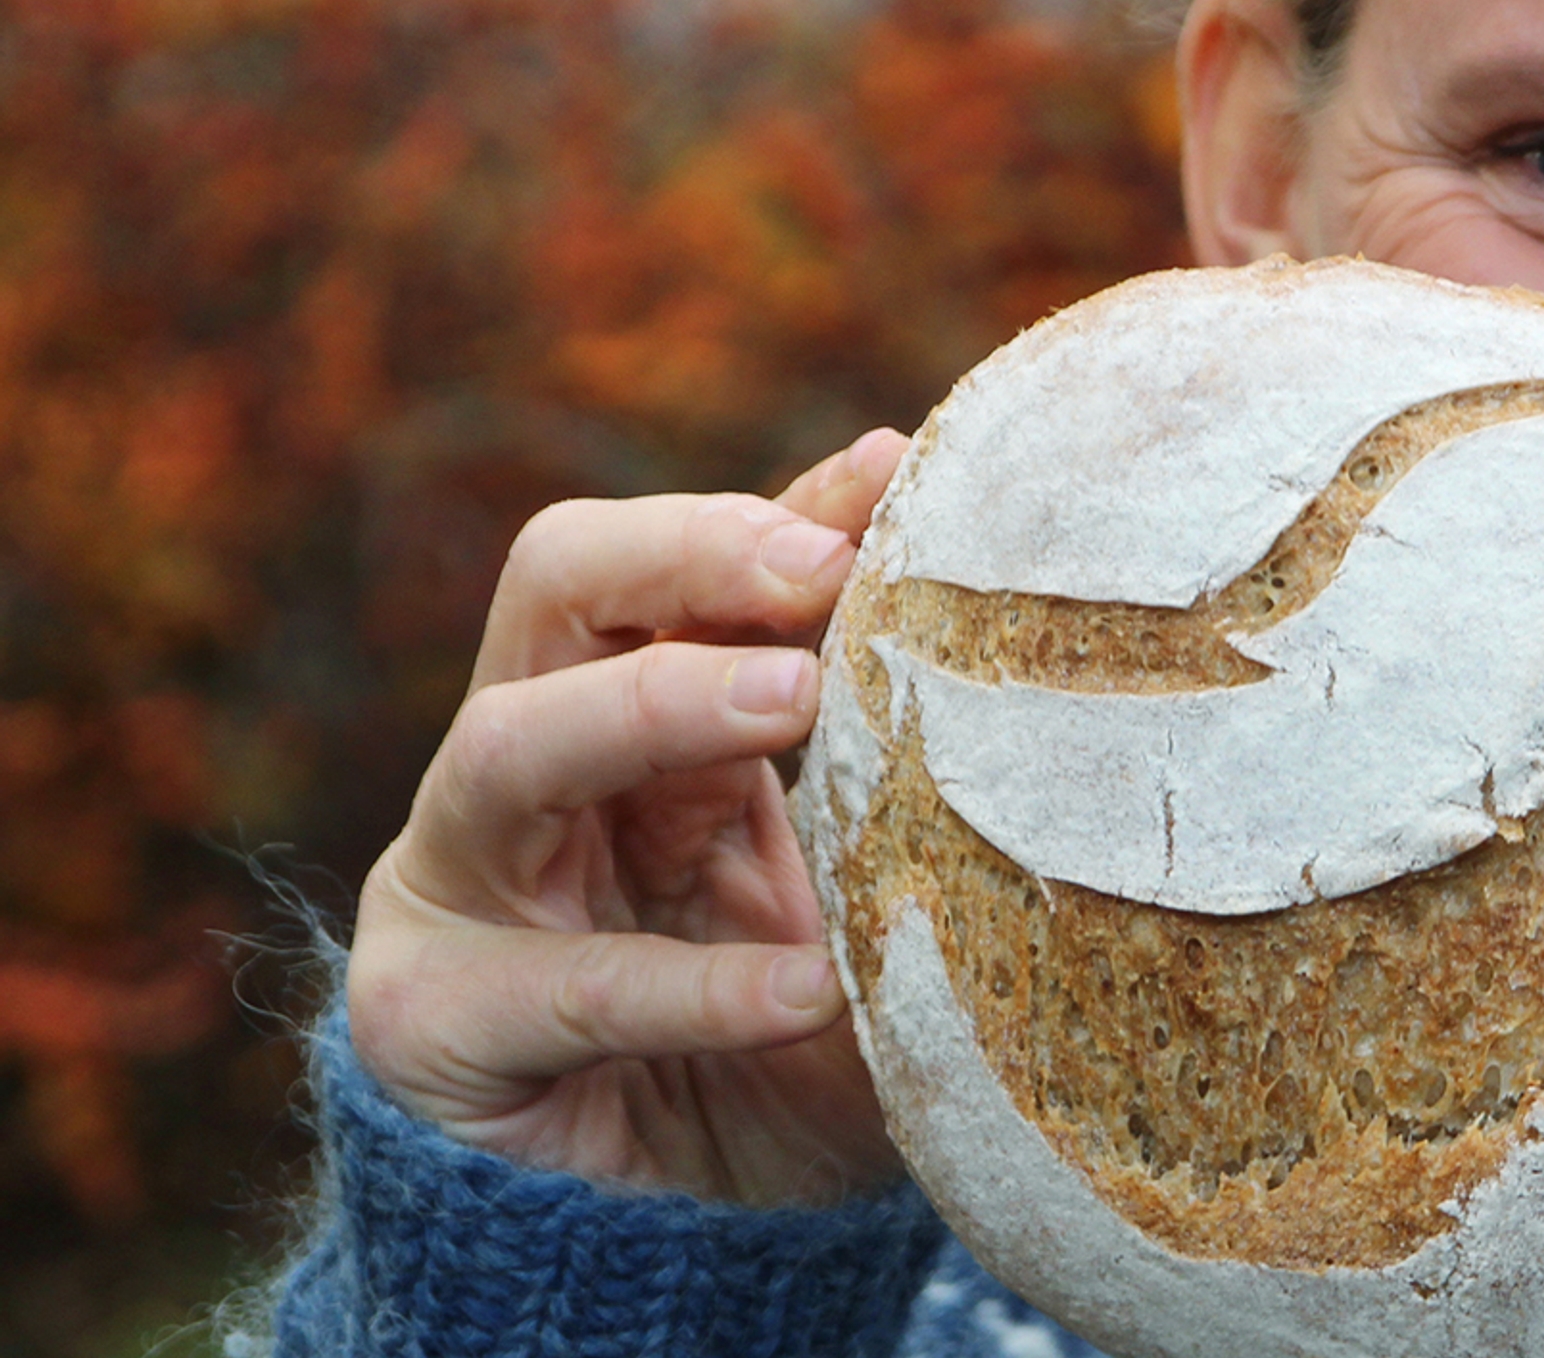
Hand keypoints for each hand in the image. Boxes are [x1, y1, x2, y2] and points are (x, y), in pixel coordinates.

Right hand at [346, 430, 909, 1205]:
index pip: (659, 558)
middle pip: (555, 589)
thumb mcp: (849, 856)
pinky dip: (697, 986)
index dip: (764, 512)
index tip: (893, 482)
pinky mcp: (432, 1023)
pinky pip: (566, 989)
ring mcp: (460, 888)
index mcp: (627, 708)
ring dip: (654, 706)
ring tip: (797, 698)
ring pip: (508, 749)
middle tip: (825, 575)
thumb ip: (869, 725)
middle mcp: (526, 771)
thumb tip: (943, 526)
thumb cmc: (795, 1015)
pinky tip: (810, 989)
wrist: (708, 1229)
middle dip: (687, 558)